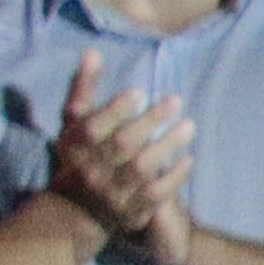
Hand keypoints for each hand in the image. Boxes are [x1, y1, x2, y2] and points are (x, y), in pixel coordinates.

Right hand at [42, 56, 197, 264]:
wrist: (76, 211)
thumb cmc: (80, 156)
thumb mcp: (74, 124)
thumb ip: (83, 89)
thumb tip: (93, 52)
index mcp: (74, 148)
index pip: (94, 127)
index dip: (116, 109)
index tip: (139, 91)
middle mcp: (90, 172)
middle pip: (122, 144)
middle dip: (150, 120)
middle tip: (176, 100)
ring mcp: (111, 194)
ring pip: (142, 168)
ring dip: (168, 145)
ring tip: (189, 126)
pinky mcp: (131, 213)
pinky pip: (156, 195)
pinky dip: (174, 177)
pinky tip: (189, 159)